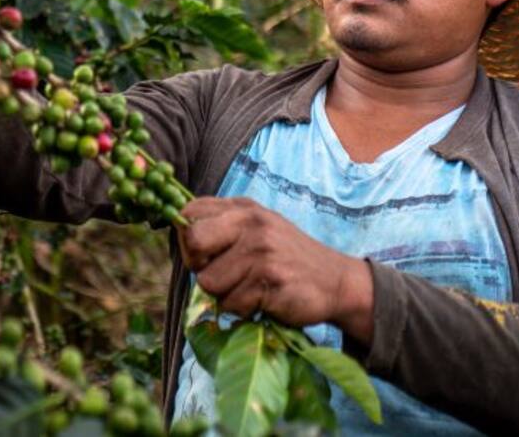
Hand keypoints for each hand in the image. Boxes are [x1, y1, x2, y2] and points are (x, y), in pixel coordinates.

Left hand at [177, 197, 373, 341]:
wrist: (336, 281)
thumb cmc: (287, 258)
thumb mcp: (258, 228)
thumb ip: (223, 227)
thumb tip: (182, 240)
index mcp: (243, 208)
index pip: (189, 212)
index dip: (187, 238)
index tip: (203, 254)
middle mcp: (251, 223)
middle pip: (193, 242)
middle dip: (198, 266)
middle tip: (220, 275)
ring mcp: (261, 250)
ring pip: (209, 282)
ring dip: (225, 295)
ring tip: (250, 288)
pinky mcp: (270, 279)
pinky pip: (232, 304)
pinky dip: (243, 310)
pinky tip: (263, 300)